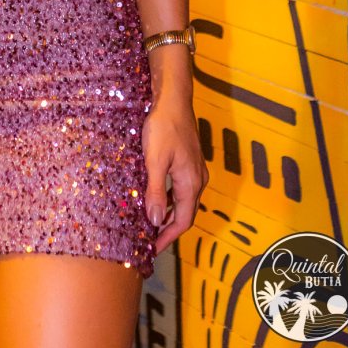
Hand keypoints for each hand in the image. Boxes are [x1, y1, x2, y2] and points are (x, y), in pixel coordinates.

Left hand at [141, 92, 208, 256]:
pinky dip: (169, 198)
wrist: (173, 99)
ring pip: (183, 200)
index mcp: (191, 183)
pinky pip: (181, 188)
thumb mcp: (154, 161)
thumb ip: (155, 192)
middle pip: (185, 213)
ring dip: (168, 213)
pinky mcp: (190, 161)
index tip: (152, 248)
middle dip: (168, 228)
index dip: (168, 237)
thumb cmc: (163, 127)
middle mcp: (198, 179)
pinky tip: (156, 196)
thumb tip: (155, 221)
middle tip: (149, 239)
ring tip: (149, 222)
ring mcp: (195, 169)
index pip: (183, 221)